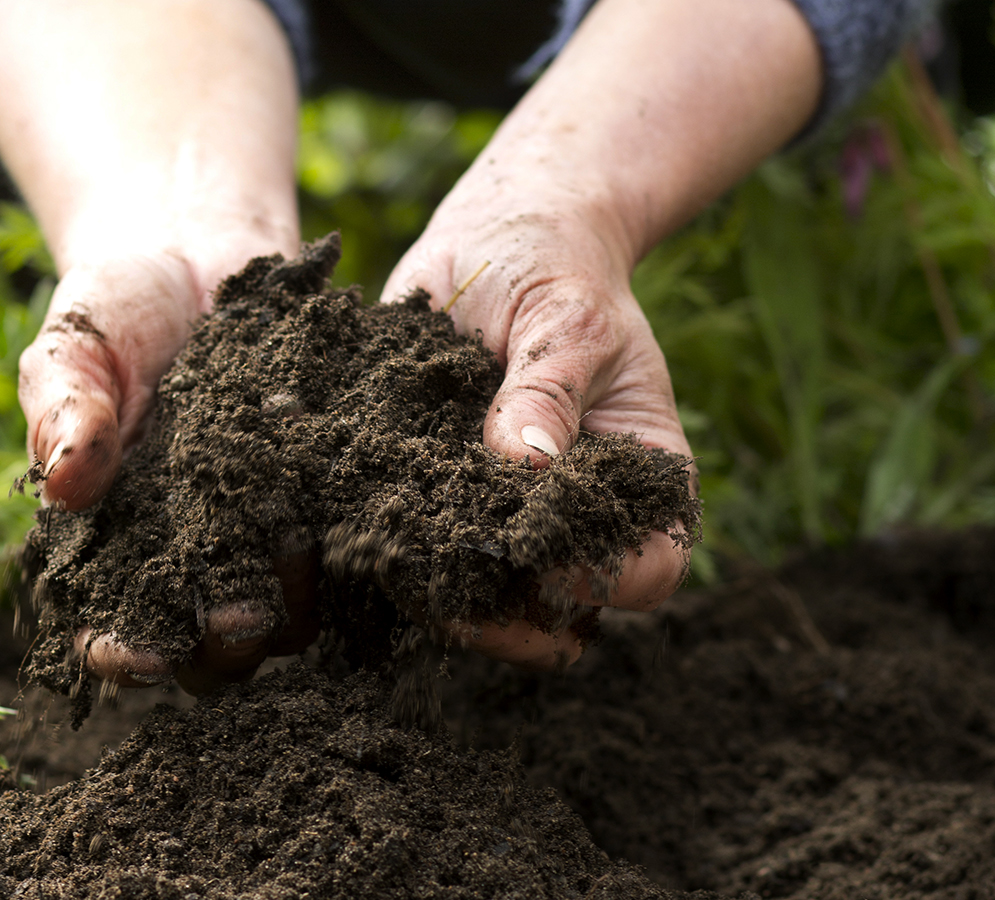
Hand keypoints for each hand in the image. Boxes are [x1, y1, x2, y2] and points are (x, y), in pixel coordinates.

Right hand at [18, 238, 312, 692]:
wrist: (199, 256)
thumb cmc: (114, 310)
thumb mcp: (73, 347)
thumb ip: (63, 409)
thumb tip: (61, 483)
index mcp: (115, 545)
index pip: (111, 630)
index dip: (121, 652)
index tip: (134, 651)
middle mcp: (192, 559)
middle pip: (210, 649)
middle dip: (220, 643)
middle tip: (238, 613)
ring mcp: (263, 536)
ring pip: (287, 615)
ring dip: (292, 598)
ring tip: (294, 544)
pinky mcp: (323, 500)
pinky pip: (344, 548)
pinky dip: (349, 543)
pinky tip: (352, 511)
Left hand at [363, 0, 820, 667]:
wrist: (497, 239)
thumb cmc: (558, 271)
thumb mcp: (566, 319)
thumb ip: (549, 389)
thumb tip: (526, 461)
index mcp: (638, 480)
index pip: (647, 570)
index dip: (604, 583)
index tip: (543, 562)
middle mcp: (572, 517)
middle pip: (558, 616)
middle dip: (506, 620)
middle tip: (442, 585)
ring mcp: (502, 517)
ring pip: (480, 599)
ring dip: (437, 594)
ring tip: (386, 555)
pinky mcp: (436, 501)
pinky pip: (415, 551)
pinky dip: (386, 550)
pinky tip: (348, 523)